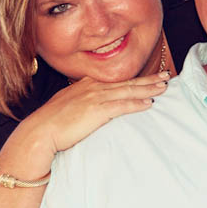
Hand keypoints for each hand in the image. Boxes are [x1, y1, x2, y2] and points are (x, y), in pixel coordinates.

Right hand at [25, 71, 170, 155]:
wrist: (40, 131)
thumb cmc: (49, 123)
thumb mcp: (65, 106)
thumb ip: (80, 103)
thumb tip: (89, 108)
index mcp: (85, 85)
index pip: (115, 81)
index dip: (134, 79)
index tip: (148, 77)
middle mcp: (92, 88)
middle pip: (126, 83)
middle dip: (148, 79)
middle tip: (166, 76)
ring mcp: (95, 98)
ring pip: (128, 91)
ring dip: (148, 88)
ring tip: (164, 86)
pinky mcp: (97, 110)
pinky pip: (123, 105)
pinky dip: (137, 103)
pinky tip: (150, 103)